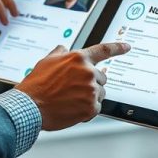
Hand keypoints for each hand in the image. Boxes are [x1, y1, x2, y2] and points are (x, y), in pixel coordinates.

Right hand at [15, 41, 130, 130]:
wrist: (30, 106)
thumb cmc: (37, 84)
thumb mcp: (46, 61)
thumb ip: (60, 53)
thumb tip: (64, 48)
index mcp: (79, 58)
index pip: (103, 50)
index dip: (118, 48)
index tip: (127, 46)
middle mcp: (88, 72)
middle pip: (101, 78)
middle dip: (91, 83)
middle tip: (74, 90)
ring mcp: (90, 90)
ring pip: (100, 93)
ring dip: (90, 97)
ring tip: (71, 100)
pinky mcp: (90, 107)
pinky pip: (95, 108)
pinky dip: (86, 110)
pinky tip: (72, 109)